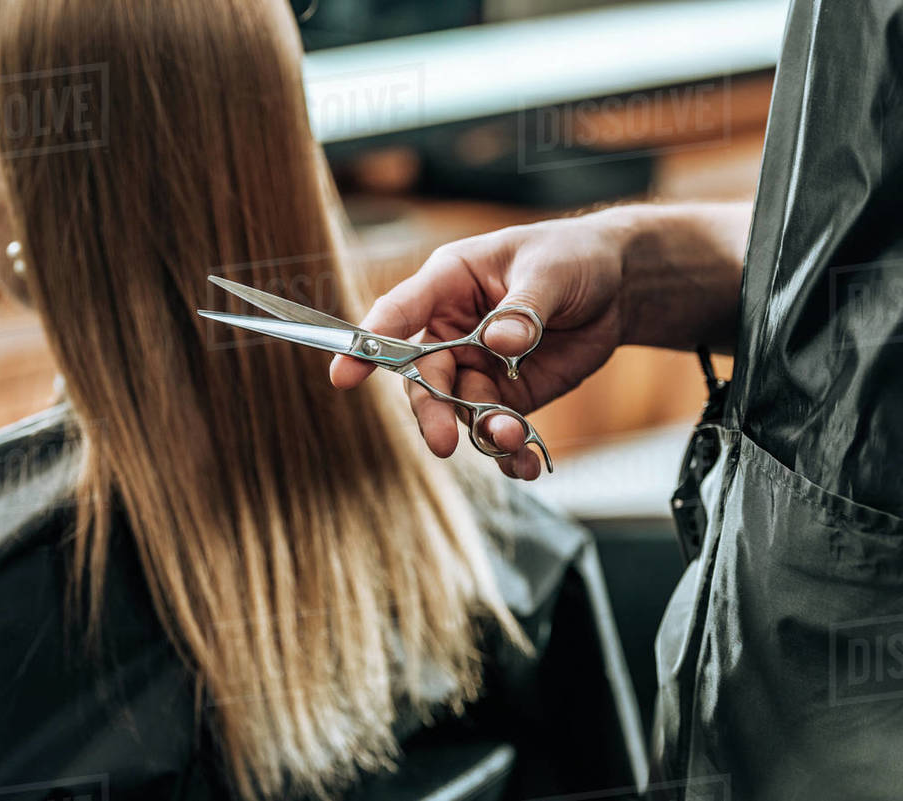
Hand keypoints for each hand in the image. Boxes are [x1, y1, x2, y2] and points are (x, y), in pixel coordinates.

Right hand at [330, 203, 748, 479]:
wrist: (618, 285)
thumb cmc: (572, 258)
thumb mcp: (551, 271)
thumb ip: (524, 308)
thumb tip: (500, 342)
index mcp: (448, 284)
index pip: (398, 313)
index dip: (369, 344)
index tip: (344, 376)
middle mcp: (452, 330)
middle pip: (423, 378)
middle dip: (431, 411)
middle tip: (443, 442)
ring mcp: (477, 367)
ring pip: (460, 410)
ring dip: (483, 432)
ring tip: (516, 442)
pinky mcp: (508, 395)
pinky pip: (496, 429)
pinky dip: (510, 453)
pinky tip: (528, 465)